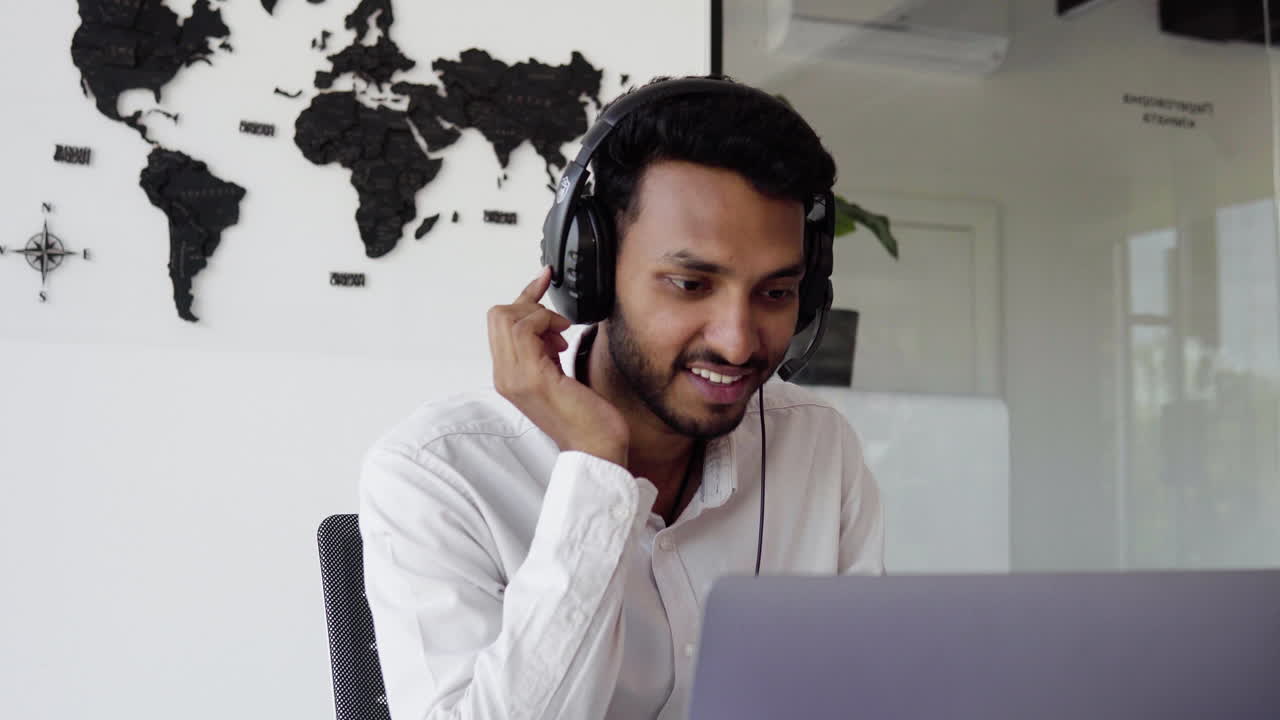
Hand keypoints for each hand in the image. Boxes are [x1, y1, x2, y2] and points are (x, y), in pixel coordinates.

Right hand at [487, 267, 629, 465]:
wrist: (596, 448)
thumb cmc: (586, 417)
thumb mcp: (558, 375)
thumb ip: (545, 353)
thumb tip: (550, 326)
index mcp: (508, 376)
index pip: (499, 324)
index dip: (524, 297)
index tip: (544, 279)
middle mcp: (504, 377)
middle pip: (498, 315)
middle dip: (531, 306)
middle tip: (558, 325)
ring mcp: (515, 378)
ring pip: (509, 318)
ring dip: (541, 315)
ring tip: (562, 336)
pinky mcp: (533, 378)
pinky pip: (526, 331)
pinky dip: (546, 323)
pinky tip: (563, 340)